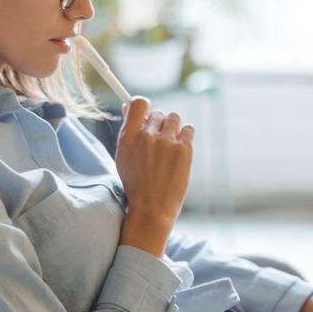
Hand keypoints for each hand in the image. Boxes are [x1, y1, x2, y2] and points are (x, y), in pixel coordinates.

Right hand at [115, 97, 194, 251]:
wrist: (151, 208)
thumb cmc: (137, 183)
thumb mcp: (124, 156)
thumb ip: (128, 131)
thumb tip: (127, 106)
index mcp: (128, 136)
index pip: (138, 103)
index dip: (144, 106)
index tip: (147, 114)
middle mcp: (147, 136)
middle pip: (158, 113)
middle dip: (159, 125)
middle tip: (159, 143)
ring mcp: (166, 142)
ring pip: (174, 118)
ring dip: (173, 128)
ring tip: (170, 146)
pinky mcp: (183, 149)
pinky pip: (188, 129)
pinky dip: (185, 136)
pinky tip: (180, 150)